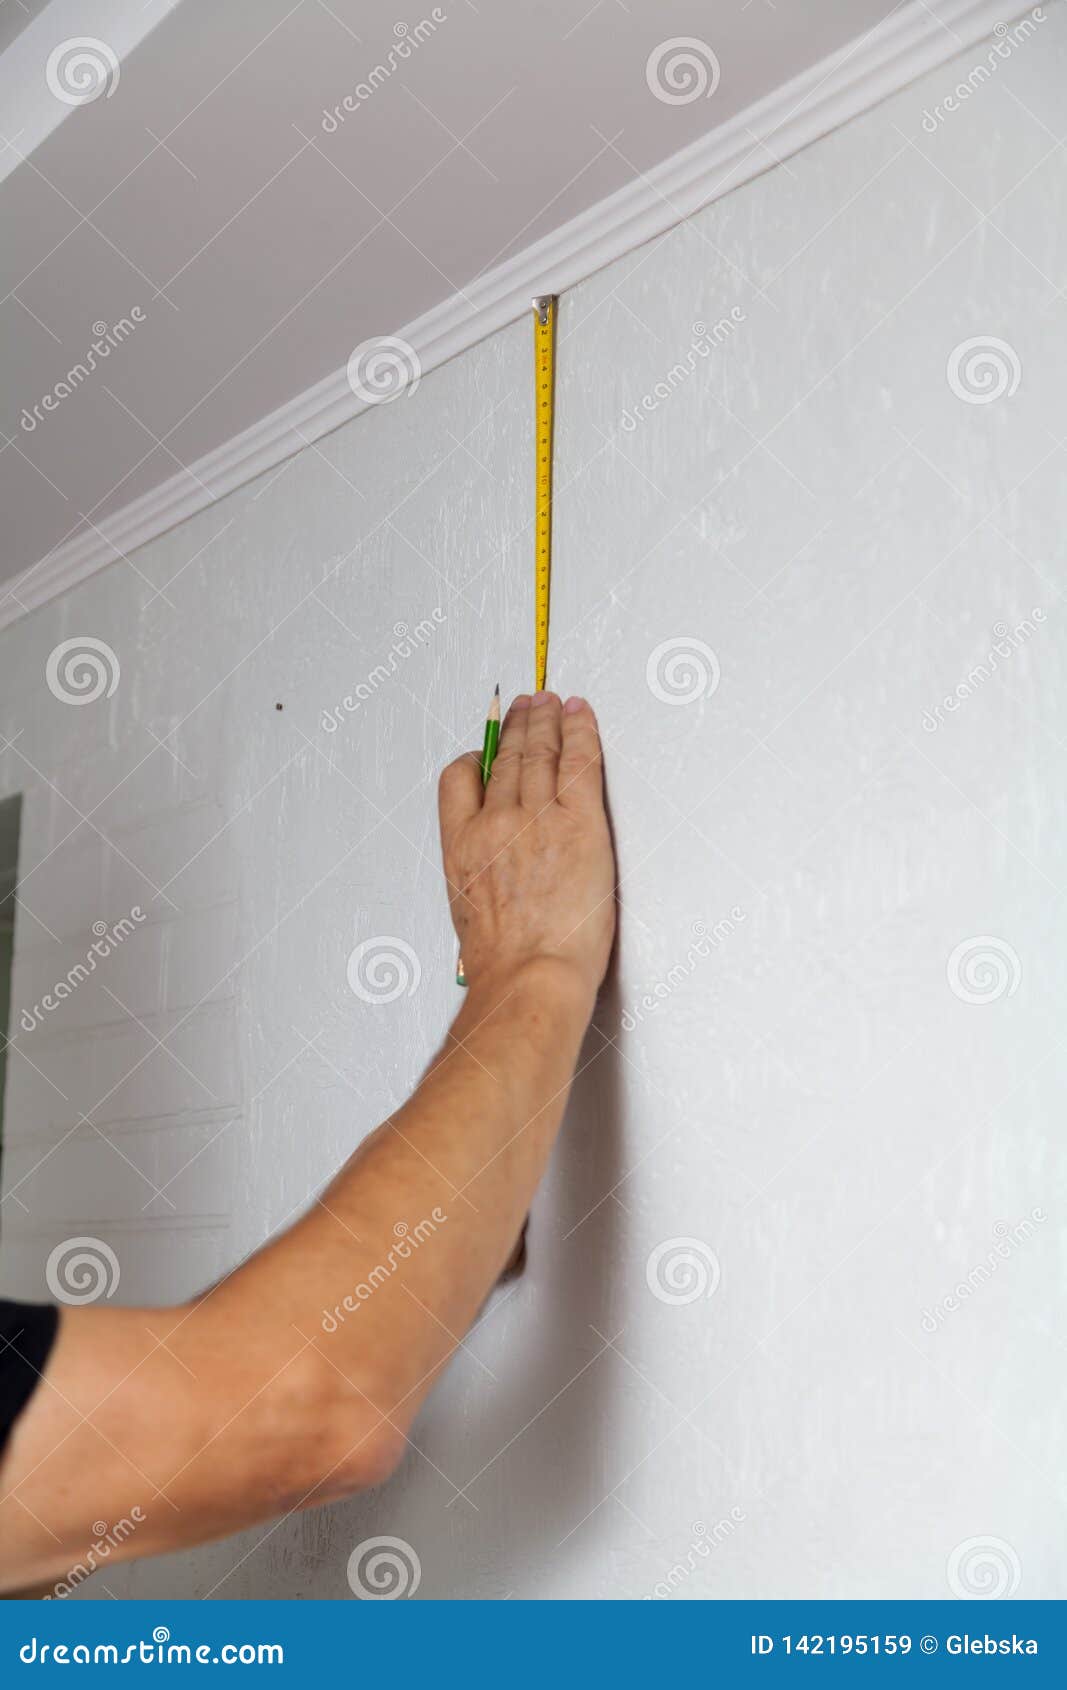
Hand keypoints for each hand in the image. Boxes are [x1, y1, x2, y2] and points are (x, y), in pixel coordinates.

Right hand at [439, 693, 615, 1006]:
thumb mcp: (470, 915)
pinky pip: (579, 761)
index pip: (458, 780)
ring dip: (546, 719)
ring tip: (552, 702)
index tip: (486, 749)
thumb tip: (496, 876)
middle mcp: (494, 824)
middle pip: (505, 758)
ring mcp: (536, 819)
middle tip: (527, 706)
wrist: (530, 976)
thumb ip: (480, 878)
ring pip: (539, 751)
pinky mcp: (580, 823)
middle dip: (517, 726)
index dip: (475, 757)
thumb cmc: (504, 966)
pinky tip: (580, 713)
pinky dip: (580, 730)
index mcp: (461, 846)